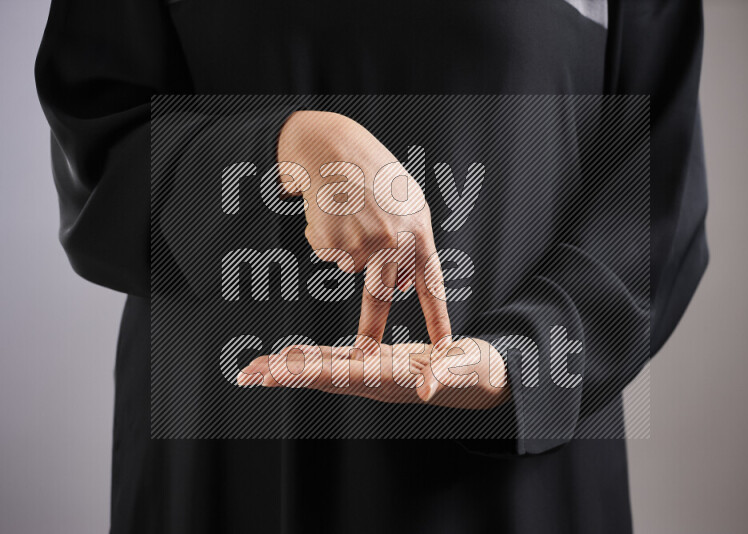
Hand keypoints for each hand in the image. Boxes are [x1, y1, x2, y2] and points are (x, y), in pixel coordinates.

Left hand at [237, 337, 508, 409]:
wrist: (483, 378)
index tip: (274, 373)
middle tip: (246, 374)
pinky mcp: (377, 364)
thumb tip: (427, 388)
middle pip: (321, 377)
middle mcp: (375, 381)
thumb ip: (446, 375)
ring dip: (290, 369)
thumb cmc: (476, 372)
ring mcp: (374, 375)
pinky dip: (312, 358)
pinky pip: (337, 361)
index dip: (306, 374)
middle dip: (284, 375)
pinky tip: (294, 356)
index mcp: (390, 379)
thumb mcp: (465, 369)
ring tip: (257, 368)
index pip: (341, 376)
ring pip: (324, 370)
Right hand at [276, 111, 450, 346]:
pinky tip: (333, 214)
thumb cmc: (374, 176)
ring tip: (348, 215)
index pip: (431, 286)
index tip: (444, 350)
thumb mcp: (407, 204)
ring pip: (352, 269)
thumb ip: (411, 245)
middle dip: (370, 330)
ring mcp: (362, 245)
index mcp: (418, 233)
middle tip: (364, 353)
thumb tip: (405, 287)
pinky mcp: (334, 245)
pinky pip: (331, 256)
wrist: (335, 151)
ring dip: (347, 250)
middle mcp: (393, 243)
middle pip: (380, 297)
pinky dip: (329, 241)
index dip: (438, 320)